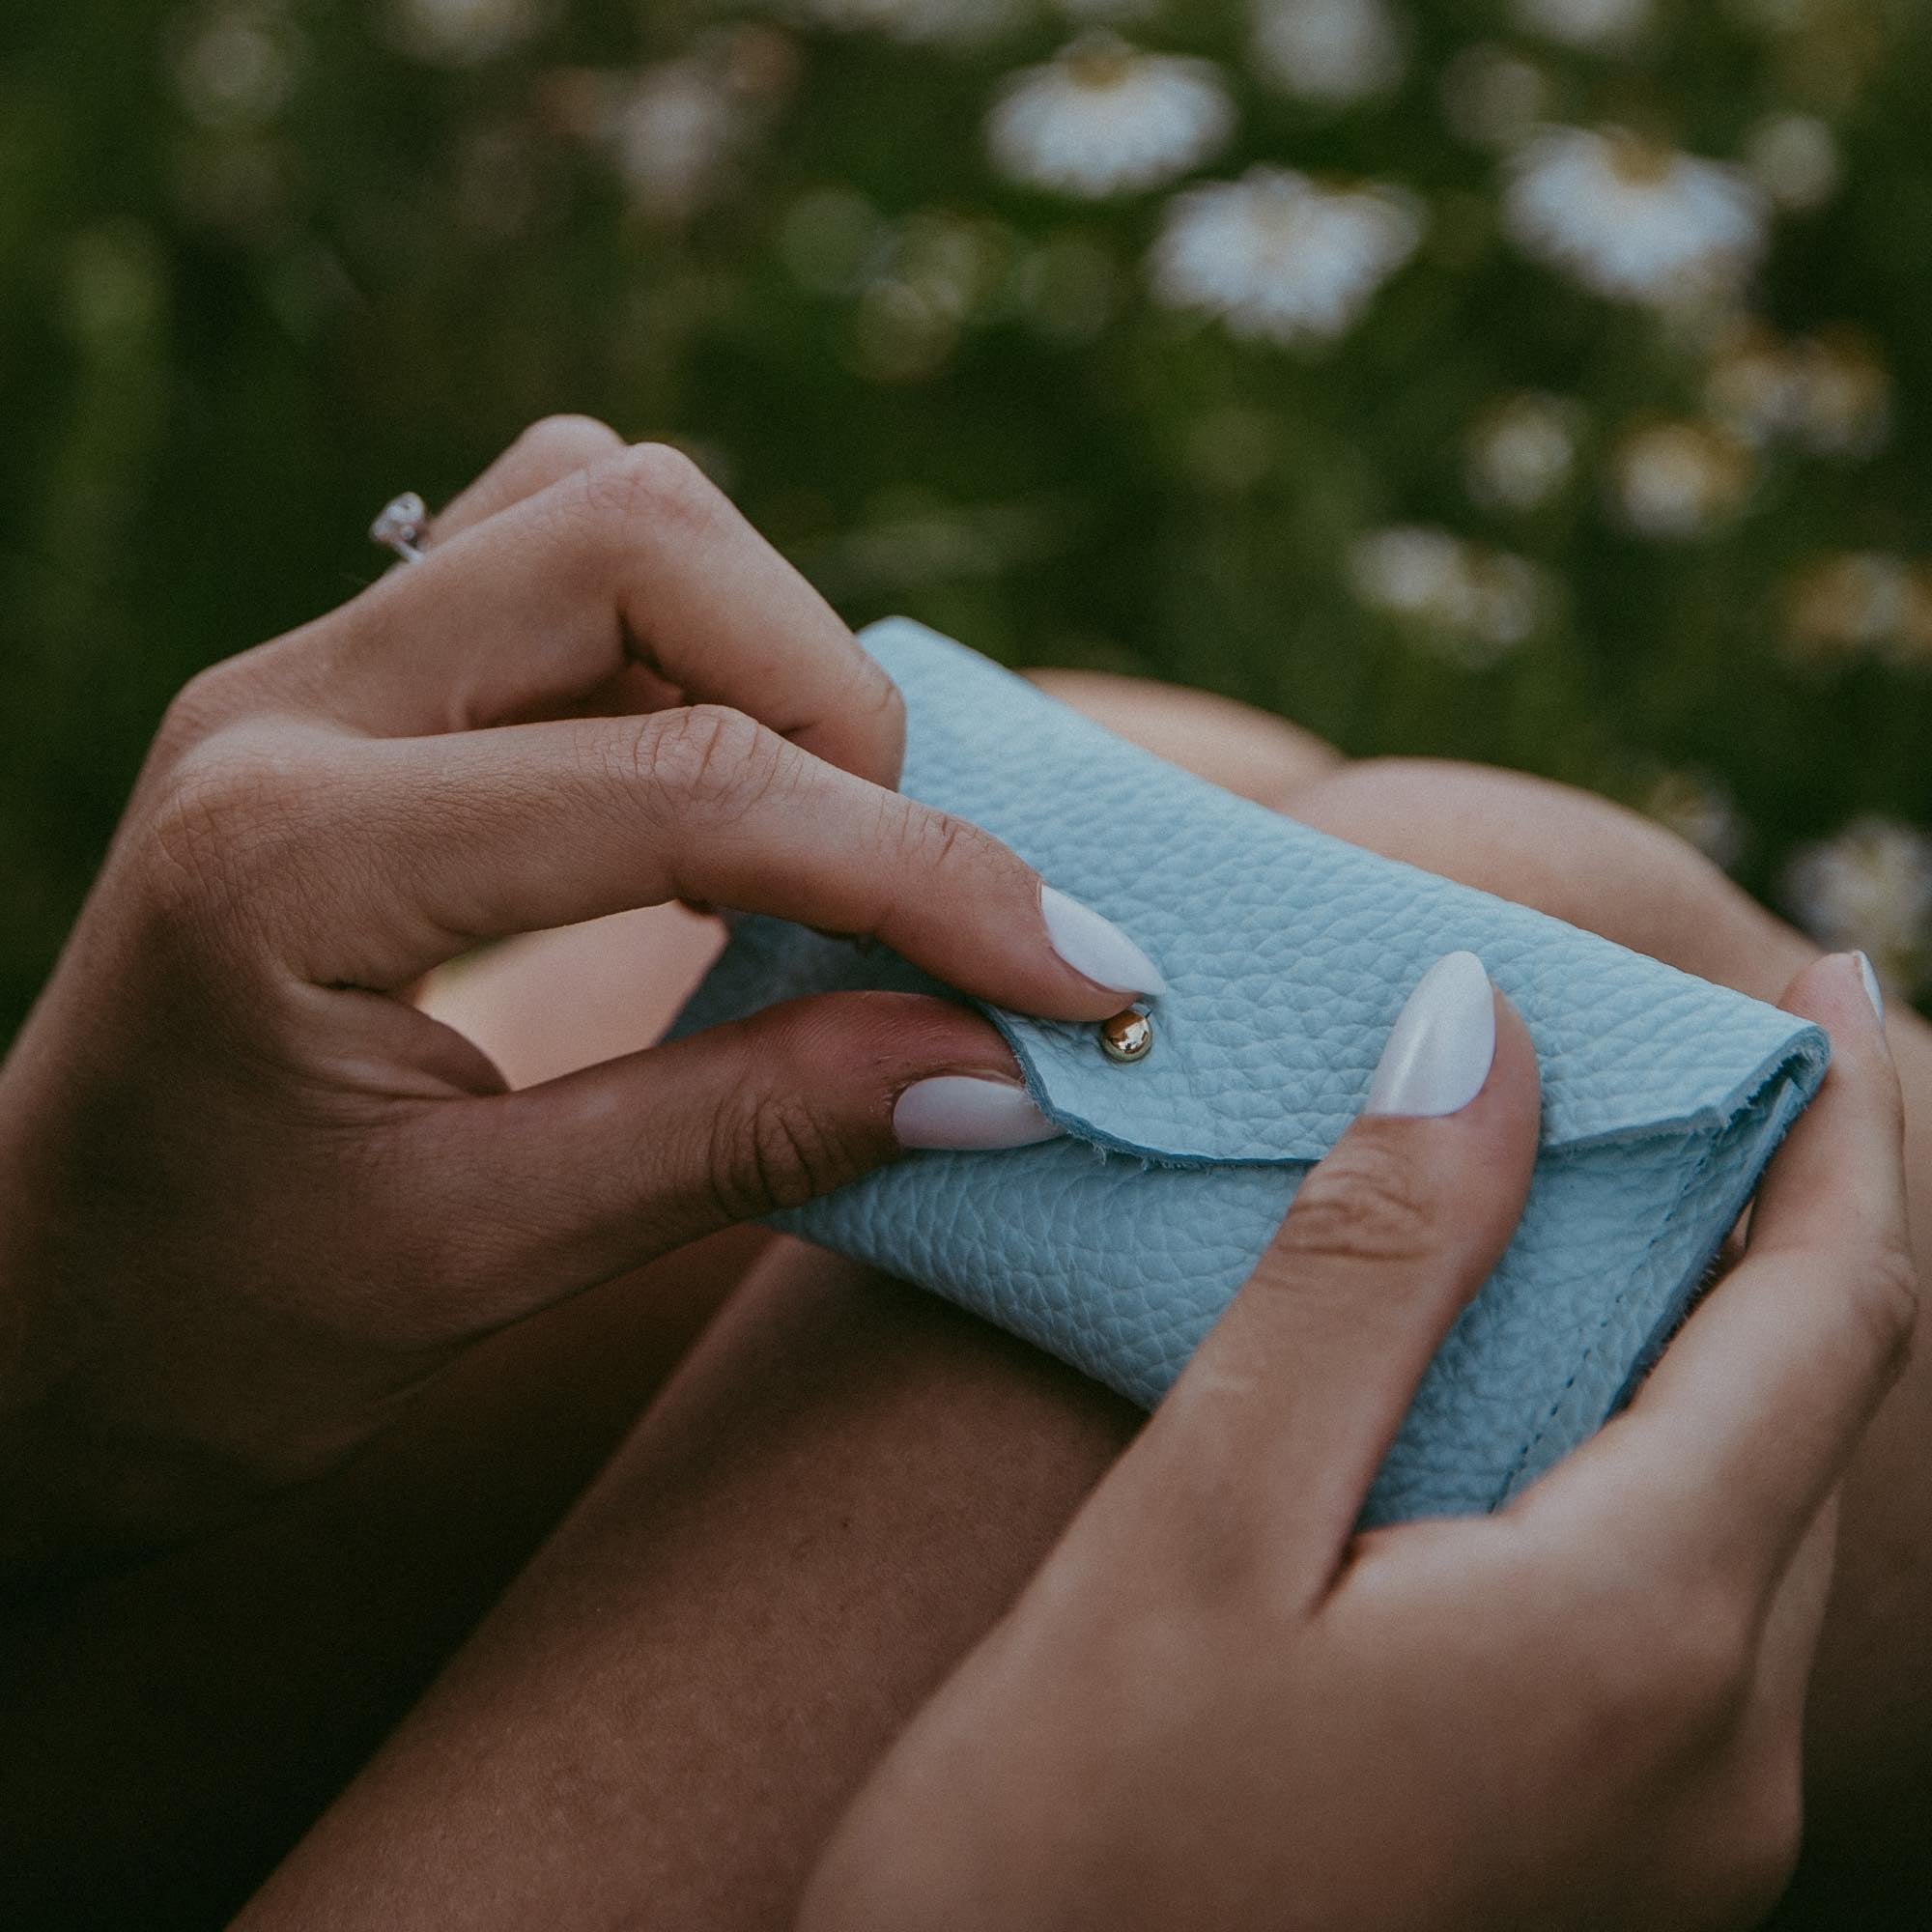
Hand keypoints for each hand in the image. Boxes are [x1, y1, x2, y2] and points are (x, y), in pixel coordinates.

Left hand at [0, 419, 1160, 1576]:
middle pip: (642, 532)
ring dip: (766, 646)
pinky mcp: (345, 683)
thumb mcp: (484, 1263)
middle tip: (906, 890)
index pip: (693, 794)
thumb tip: (999, 1070)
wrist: (31, 1310)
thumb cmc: (217, 1331)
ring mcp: (307, 669)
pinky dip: (692, 642)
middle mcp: (286, 705)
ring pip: (601, 501)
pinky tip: (716, 790)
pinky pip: (554, 551)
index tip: (1081, 979)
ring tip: (816, 833)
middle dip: (842, 702)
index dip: (926, 881)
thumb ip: (746, 1140)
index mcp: (296, 862)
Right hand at [801, 950, 1914, 1931]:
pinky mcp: (1616, 1866)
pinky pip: (1685, 1603)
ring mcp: (1684, 1834)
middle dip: (1770, 1211)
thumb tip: (1483, 1031)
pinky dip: (1638, 1454)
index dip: (1843, 1126)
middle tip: (1676, 1059)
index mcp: (1637, 1642)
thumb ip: (1367, 1270)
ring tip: (1586, 1199)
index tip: (1817, 971)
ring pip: (1748, 1504)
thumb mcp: (1197, 1523)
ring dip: (1697, 1333)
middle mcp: (1719, 1754)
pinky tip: (1518, 1398)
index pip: (1826, 1317)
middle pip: (1803, 1407)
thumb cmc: (1063, 1846)